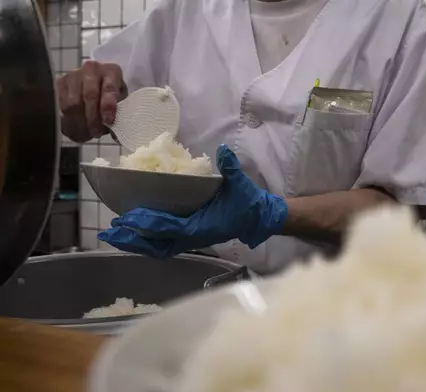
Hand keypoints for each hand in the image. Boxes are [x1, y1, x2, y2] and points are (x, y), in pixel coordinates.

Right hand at [57, 61, 127, 142]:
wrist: (97, 85)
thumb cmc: (112, 96)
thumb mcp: (121, 102)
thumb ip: (120, 113)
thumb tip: (116, 134)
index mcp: (111, 71)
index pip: (109, 88)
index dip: (108, 106)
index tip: (108, 121)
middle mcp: (92, 68)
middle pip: (89, 96)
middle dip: (93, 118)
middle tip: (96, 133)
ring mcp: (74, 74)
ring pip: (73, 103)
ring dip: (80, 122)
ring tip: (87, 134)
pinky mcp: (60, 83)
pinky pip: (61, 106)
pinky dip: (69, 122)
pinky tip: (77, 130)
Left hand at [98, 145, 288, 258]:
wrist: (257, 219)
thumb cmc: (248, 203)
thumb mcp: (241, 185)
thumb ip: (231, 168)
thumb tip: (223, 151)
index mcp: (201, 227)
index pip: (169, 228)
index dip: (147, 224)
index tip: (127, 217)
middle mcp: (192, 237)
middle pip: (155, 244)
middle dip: (131, 239)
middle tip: (108, 231)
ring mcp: (189, 240)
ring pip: (156, 247)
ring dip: (134, 242)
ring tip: (114, 234)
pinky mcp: (189, 238)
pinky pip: (162, 244)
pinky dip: (145, 241)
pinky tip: (133, 234)